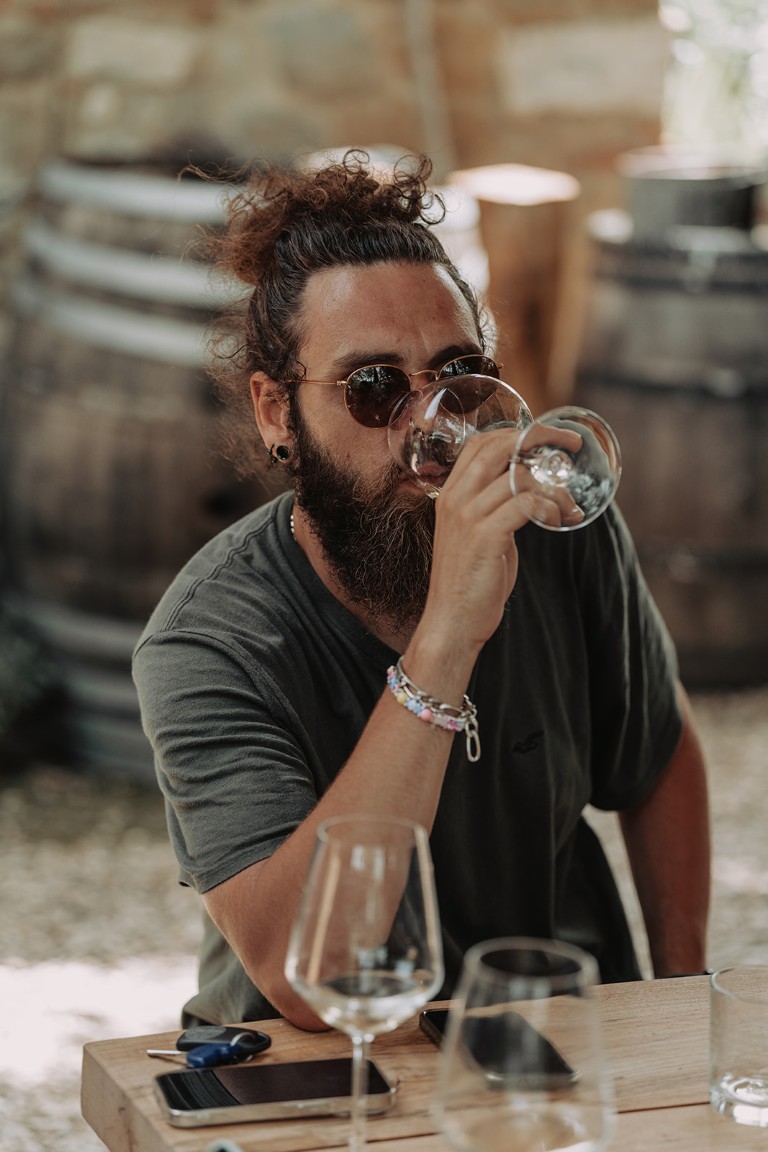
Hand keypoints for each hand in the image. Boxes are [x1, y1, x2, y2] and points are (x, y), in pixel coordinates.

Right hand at [418, 426, 579, 653]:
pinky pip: (527, 504)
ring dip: (556, 488)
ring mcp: (468, 516)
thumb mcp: (478, 534)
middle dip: (541, 438)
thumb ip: (495, 508)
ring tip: (569, 508)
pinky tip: (560, 522)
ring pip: (521, 476)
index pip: (482, 442)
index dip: (517, 432)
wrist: (452, 622)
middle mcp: (456, 498)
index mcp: (451, 494)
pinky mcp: (486, 537)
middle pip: (500, 446)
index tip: (548, 438)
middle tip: (571, 447)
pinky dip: (551, 509)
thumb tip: (531, 491)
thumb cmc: (470, 581)